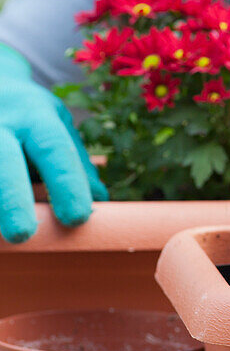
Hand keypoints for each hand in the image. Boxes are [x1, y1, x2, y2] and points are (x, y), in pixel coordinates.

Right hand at [0, 45, 107, 242]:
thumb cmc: (31, 117)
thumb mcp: (57, 127)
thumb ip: (76, 164)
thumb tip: (98, 201)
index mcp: (36, 116)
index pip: (54, 148)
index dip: (67, 182)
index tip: (78, 218)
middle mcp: (1, 122)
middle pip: (4, 160)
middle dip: (12, 198)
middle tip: (23, 234)